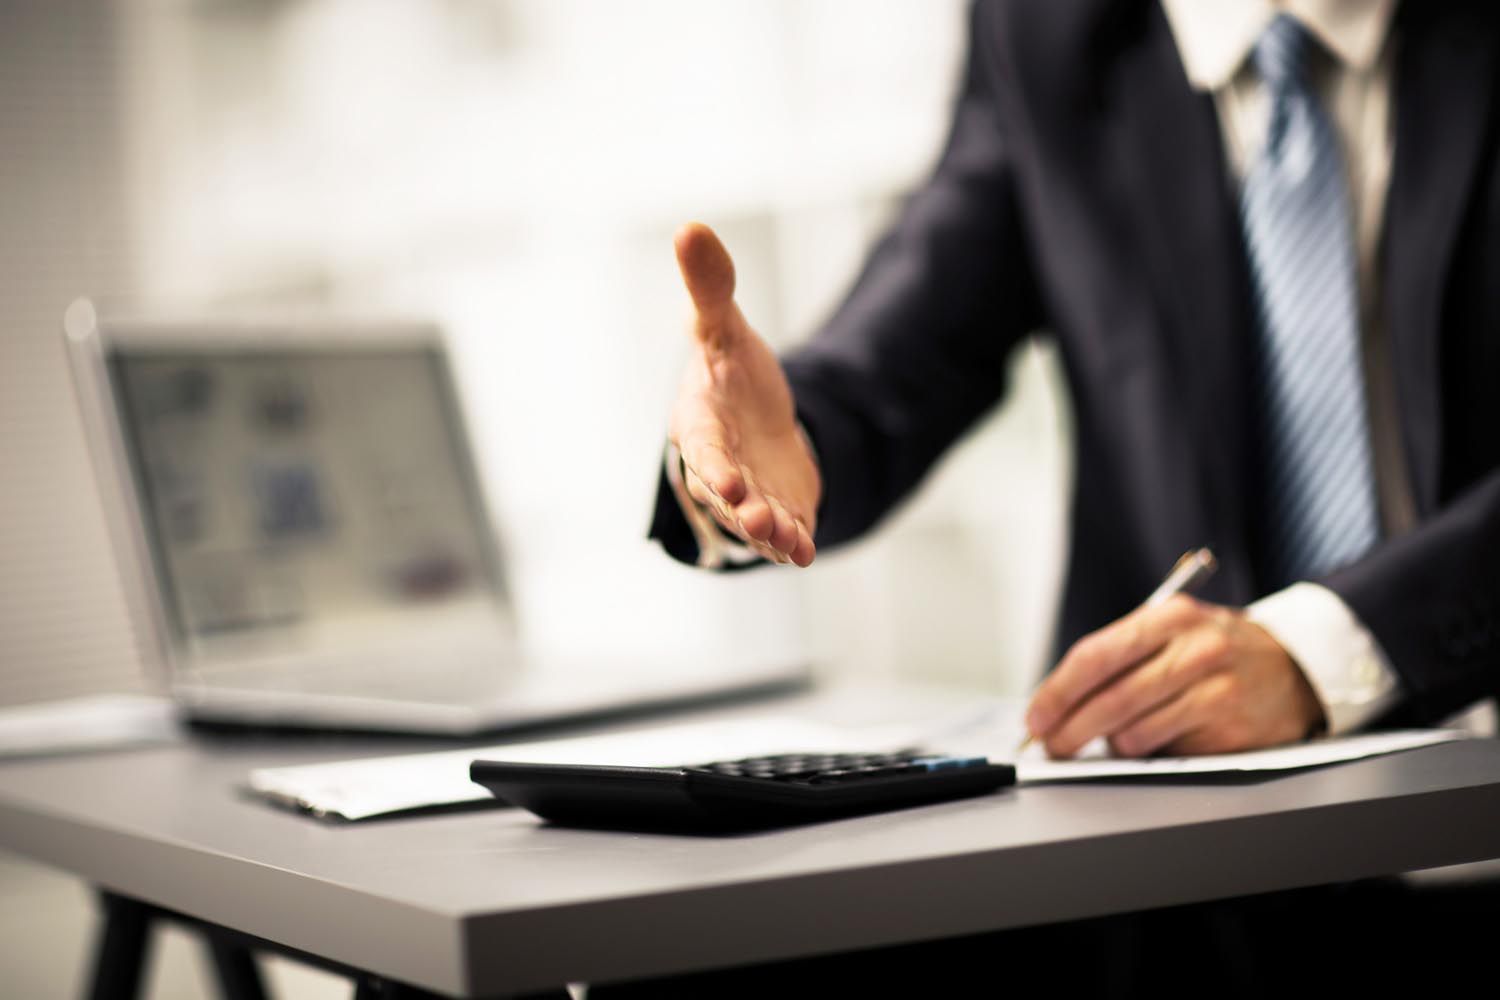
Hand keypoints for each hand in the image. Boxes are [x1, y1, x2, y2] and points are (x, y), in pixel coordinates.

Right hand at [668, 222, 819, 565]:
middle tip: (756, 519)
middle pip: (724, 496)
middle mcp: (719, 468)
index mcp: (700, 423)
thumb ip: (710, 287)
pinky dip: (793, 545)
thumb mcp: (724, 330)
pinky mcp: (779, 512)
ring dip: (768, 533)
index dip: (713, 468)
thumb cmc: (731, 376)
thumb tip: (690, 226)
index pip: (703, 449)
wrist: (756, 420)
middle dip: (740, 510)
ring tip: (786, 539)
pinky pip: (784, 534)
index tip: (728, 482)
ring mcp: (749, 497)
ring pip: (754, 523)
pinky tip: (806, 552)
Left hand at [1023, 595, 1325, 757]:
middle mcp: (1195, 649)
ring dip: (1112, 743)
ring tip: (1114, 737)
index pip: (1096, 655)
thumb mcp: (1171, 631)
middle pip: (1111, 699)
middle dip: (1070, 729)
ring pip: (1135, 731)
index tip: (1036, 716)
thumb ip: (1120, 657)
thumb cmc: (1214, 650)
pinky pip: (1167, 751)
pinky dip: (1149, 751)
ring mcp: (1217, 689)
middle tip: (1052, 745)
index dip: (1057, 692)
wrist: (1295, 666)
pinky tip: (1156, 739)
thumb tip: (1059, 701)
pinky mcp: (1232, 728)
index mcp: (1169, 617)